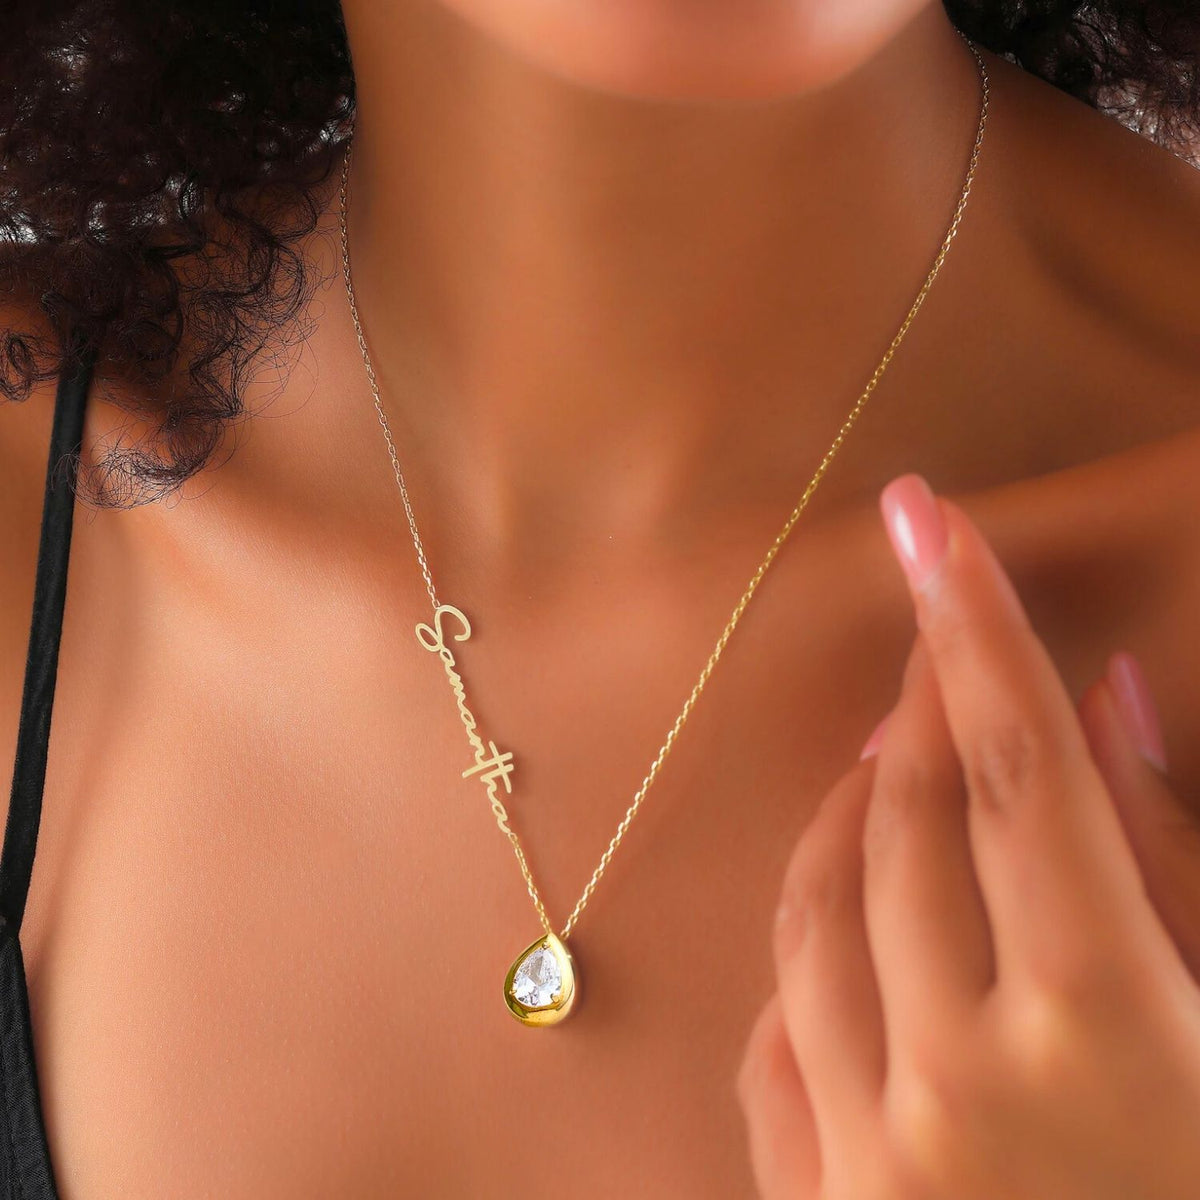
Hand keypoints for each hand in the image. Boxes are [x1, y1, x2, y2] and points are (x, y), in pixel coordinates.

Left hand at [736, 473, 1199, 1199]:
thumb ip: (1174, 855)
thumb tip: (1099, 703)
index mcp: (1116, 1036)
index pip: (1023, 767)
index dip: (974, 621)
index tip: (924, 513)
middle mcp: (968, 1089)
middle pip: (911, 823)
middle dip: (921, 713)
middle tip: (937, 653)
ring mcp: (871, 1160)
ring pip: (821, 905)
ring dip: (853, 810)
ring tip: (893, 758)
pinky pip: (780, 1021)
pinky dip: (814, 940)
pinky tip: (852, 908)